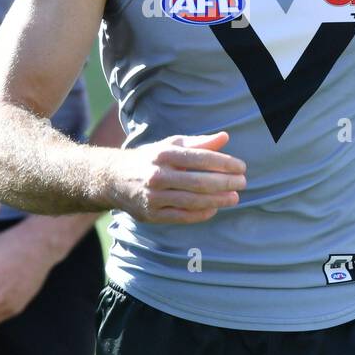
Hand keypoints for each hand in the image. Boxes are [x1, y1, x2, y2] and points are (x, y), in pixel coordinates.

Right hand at [113, 131, 245, 223]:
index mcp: (163, 154)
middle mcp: (157, 175)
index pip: (200, 158)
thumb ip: (198, 142)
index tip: (241, 167)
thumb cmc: (148, 159)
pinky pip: (182, 216)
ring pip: (192, 201)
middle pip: (199, 181)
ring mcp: (153, 197)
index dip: (224, 163)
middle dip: (225, 183)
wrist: (112, 179)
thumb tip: (225, 137)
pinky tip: (214, 209)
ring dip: (217, 200)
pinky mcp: (151, 214)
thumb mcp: (169, 145)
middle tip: (242, 183)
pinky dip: (201, 214)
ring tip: (234, 198)